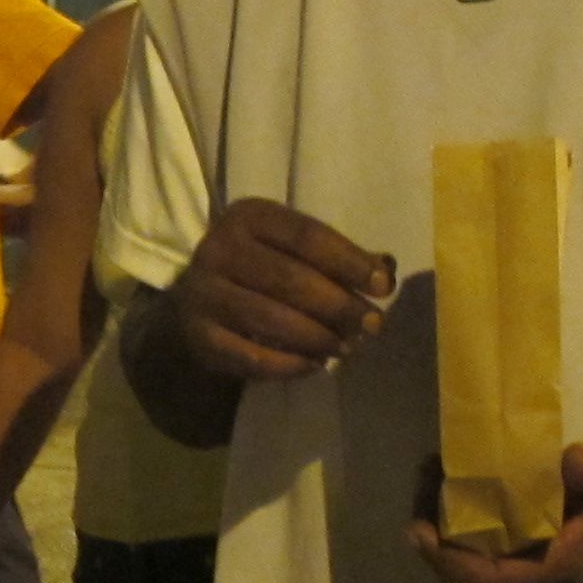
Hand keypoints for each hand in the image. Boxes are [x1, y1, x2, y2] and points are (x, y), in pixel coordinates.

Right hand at [166, 199, 393, 383]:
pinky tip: (315, 364)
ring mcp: (203, 295)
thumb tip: (386, 271)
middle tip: (372, 325)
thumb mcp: (291, 247)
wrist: (196, 297)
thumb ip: (339, 256)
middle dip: (339, 306)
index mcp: (247, 217)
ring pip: (272, 319)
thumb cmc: (260, 266)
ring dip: (319, 337)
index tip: (383, 287)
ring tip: (348, 347)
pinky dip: (290, 365)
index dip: (349, 262)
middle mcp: (218, 250)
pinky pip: (251, 357)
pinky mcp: (200, 337)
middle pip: (290, 279)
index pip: (306, 237)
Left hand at [410, 435, 582, 582]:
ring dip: (441, 525)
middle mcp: (540, 577)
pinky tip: (445, 478)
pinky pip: (480, 545)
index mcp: (562, 567)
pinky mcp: (525, 548)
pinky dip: (456, 517)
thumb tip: (570, 467)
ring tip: (428, 474)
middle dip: (436, 541)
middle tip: (419, 489)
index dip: (453, 564)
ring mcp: (530, 565)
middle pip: (472, 578)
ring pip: (471, 562)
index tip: (423, 533)